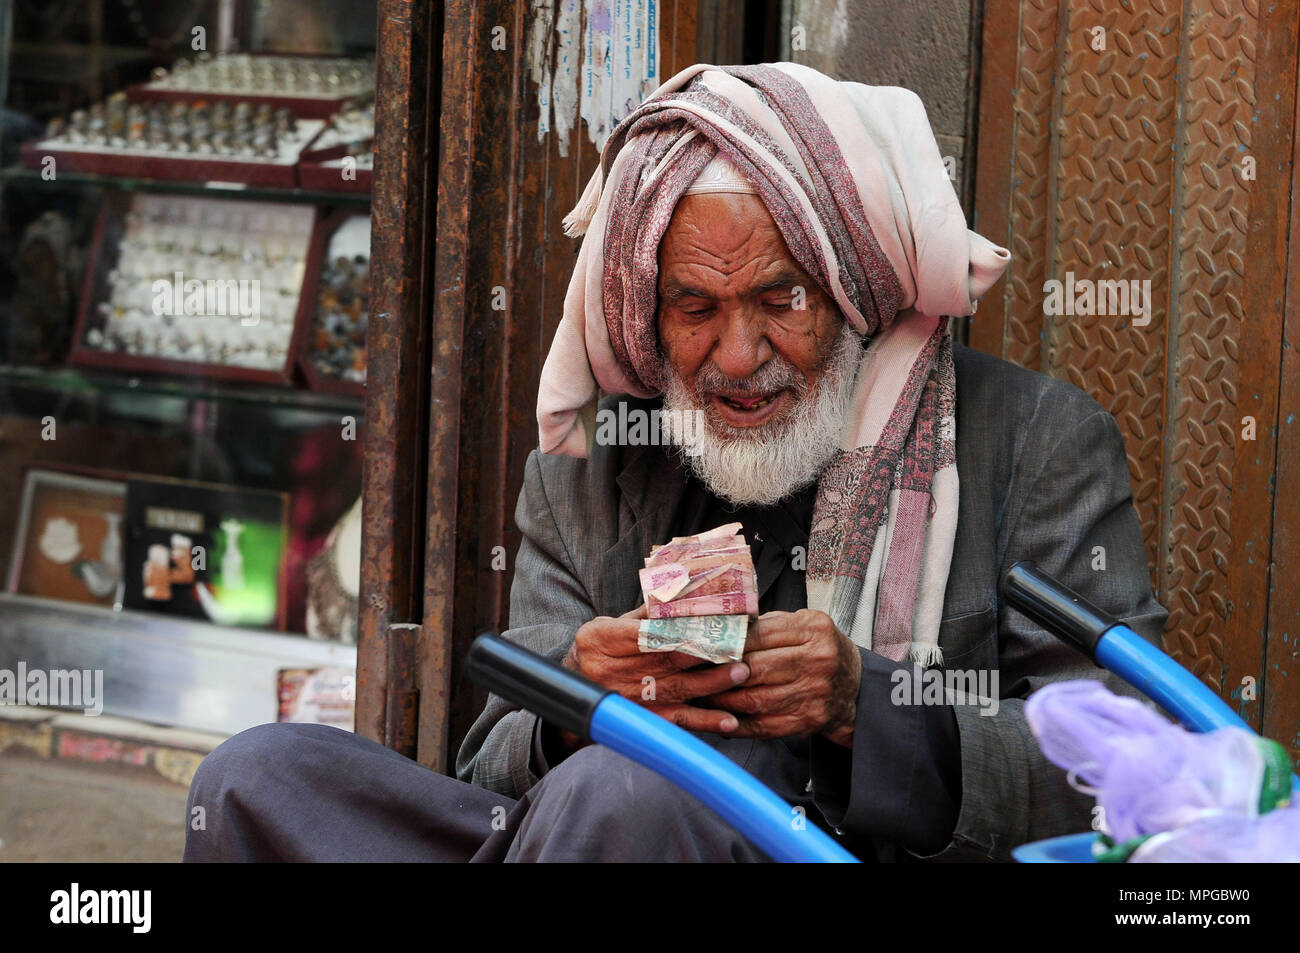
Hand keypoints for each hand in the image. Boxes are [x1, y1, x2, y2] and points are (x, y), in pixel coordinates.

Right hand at [556, 603, 750, 749]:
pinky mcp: (640, 720)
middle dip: (703, 654)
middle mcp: (611, 670)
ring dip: (711, 685)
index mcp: (601, 639)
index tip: (709, 622)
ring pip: (675, 691)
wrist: (573, 694)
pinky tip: (728, 721)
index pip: (644, 633)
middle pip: (664, 661)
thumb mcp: (609, 624)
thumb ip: (643, 614)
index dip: (677, 629)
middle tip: (737, 646)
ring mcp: (627, 699)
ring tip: (740, 674)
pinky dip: (704, 722)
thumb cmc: (599, 650)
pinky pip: (676, 722)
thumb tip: (681, 595)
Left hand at [701, 609, 861, 745]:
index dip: (729, 642)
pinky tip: (720, 718)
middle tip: (693, 673)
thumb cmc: (820, 651)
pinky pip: (763, 725)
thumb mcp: (805, 626)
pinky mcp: (808, 720)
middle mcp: (818, 660)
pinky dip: (737, 724)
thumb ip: (769, 625)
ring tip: (699, 695)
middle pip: (755, 668)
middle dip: (720, 672)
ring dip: (722, 700)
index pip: (761, 635)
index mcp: (814, 630)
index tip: (703, 645)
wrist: (855, 688)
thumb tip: (724, 627)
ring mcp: (814, 693)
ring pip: (755, 699)